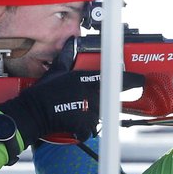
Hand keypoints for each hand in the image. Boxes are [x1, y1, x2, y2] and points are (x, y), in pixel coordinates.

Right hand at [0, 69, 143, 145]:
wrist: (32, 112)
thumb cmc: (42, 92)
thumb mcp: (56, 71)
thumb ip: (67, 58)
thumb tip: (71, 42)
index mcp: (87, 78)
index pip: (116, 79)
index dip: (132, 81)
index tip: (140, 81)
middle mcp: (91, 93)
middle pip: (107, 100)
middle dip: (99, 103)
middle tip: (85, 104)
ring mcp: (88, 110)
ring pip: (97, 116)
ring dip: (88, 117)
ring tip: (73, 113)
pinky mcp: (83, 125)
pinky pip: (88, 130)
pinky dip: (81, 131)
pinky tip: (71, 126)